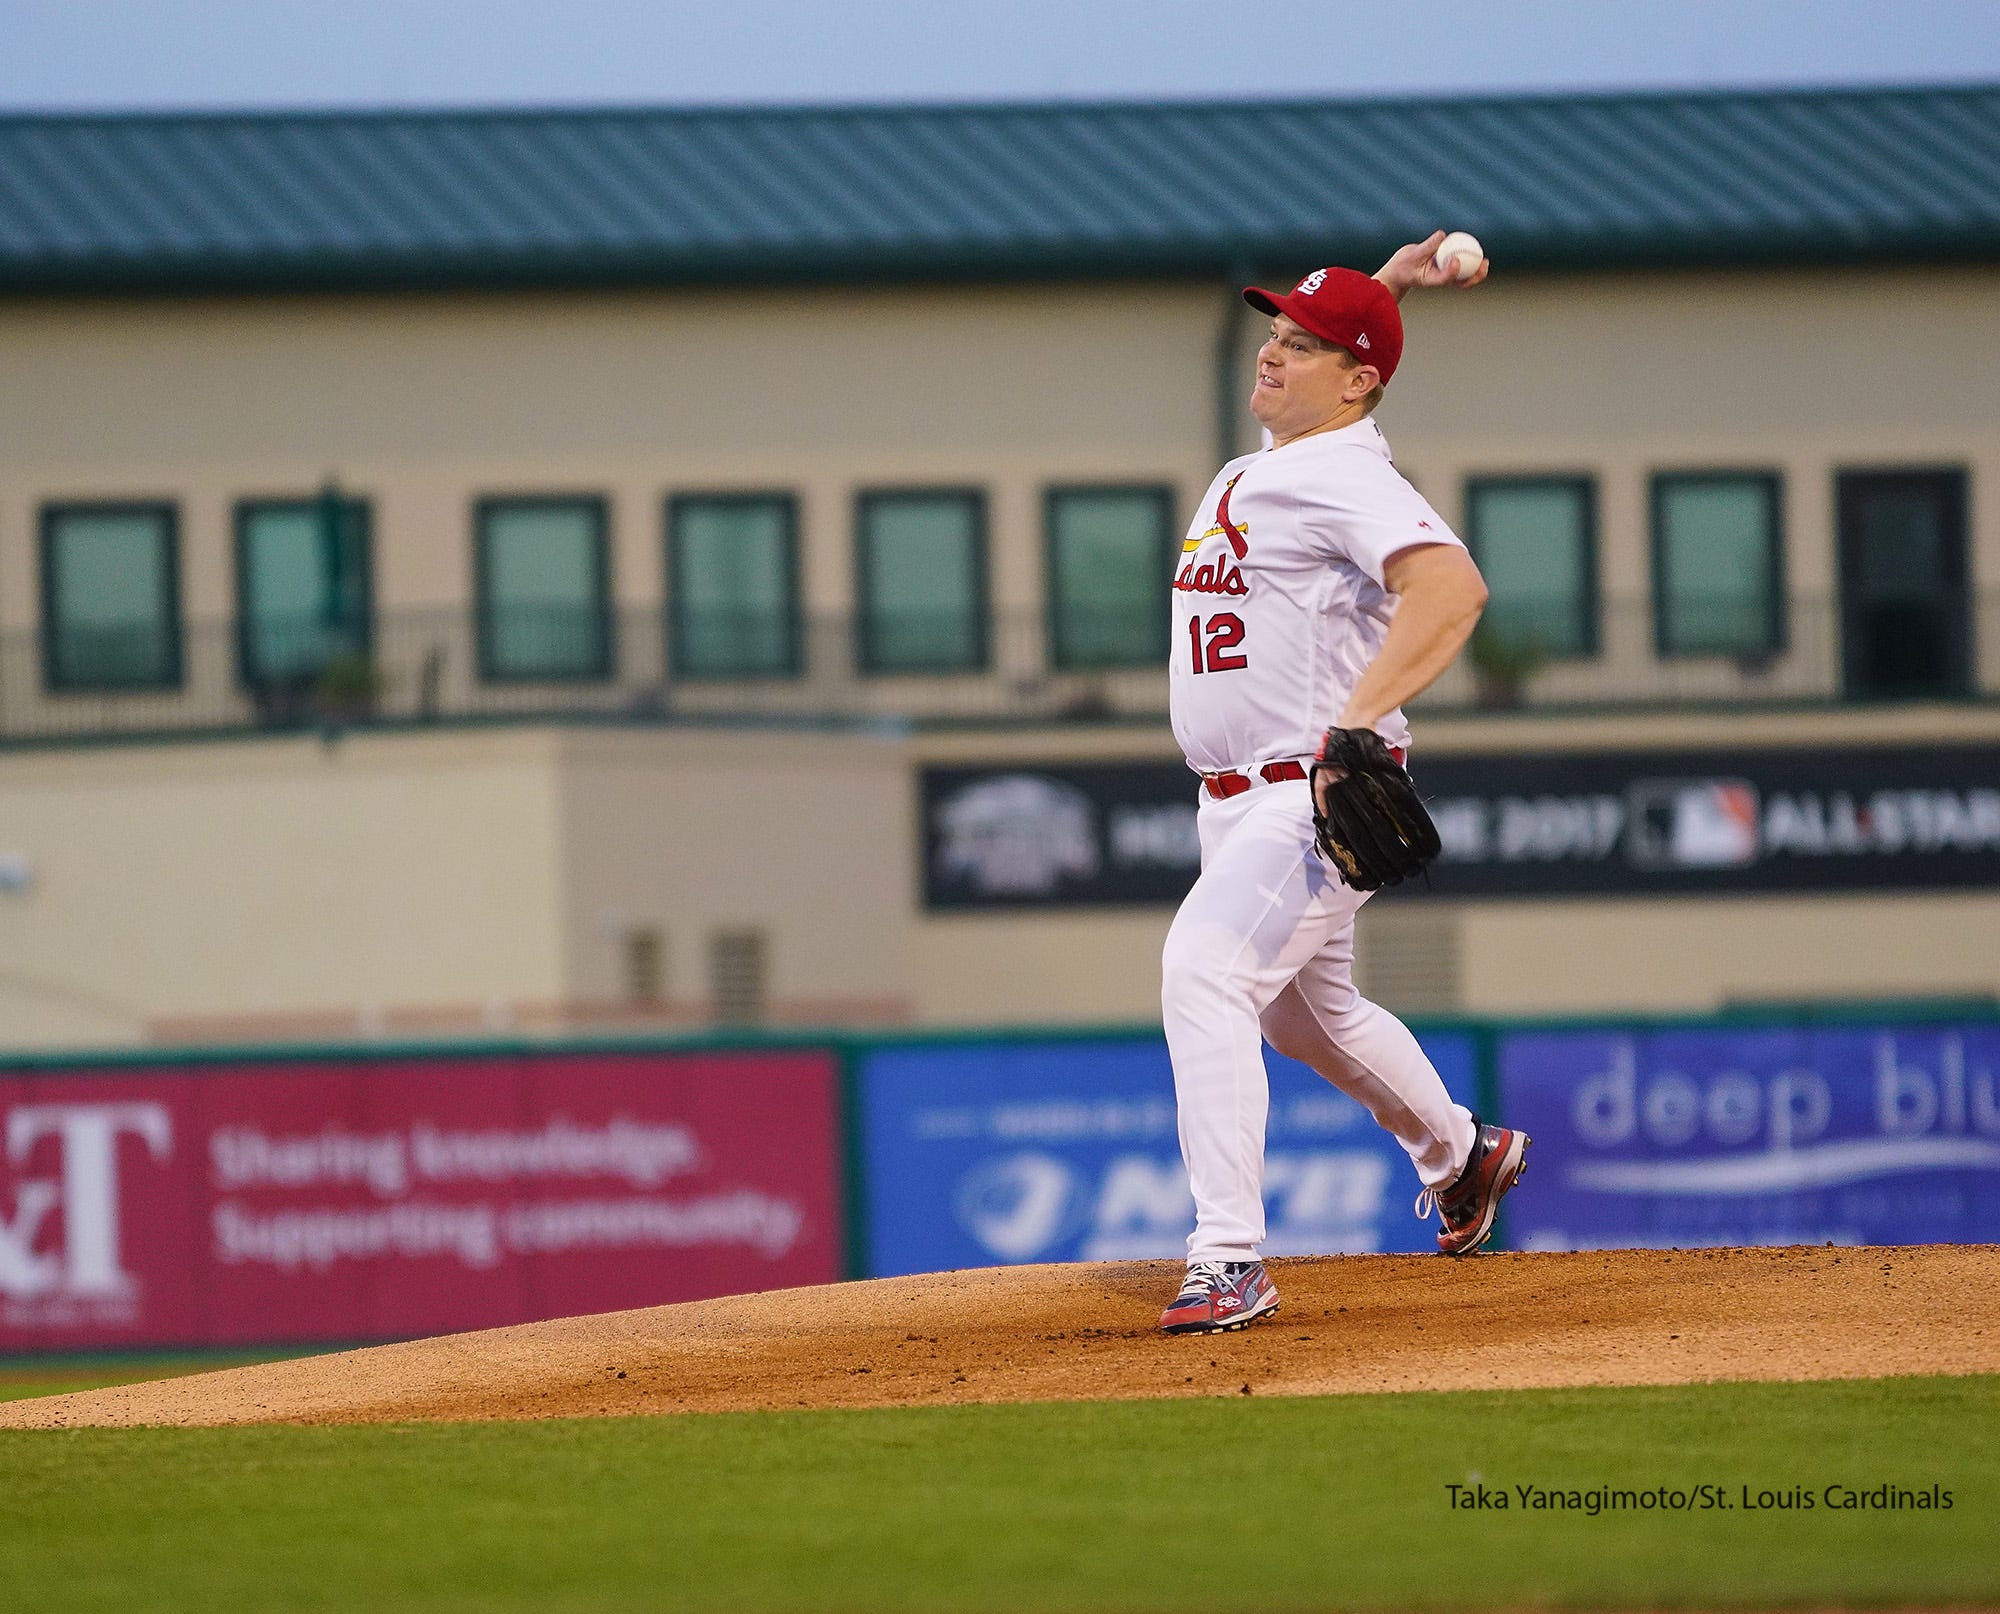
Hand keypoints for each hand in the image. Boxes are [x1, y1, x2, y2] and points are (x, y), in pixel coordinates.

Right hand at [1374, 230, 1489, 300]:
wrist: (1400, 271)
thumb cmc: (1403, 265)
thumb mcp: (1412, 255)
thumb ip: (1428, 246)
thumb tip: (1442, 234)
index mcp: (1431, 279)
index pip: (1444, 278)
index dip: (1452, 271)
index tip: (1456, 260)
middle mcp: (1440, 279)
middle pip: (1460, 283)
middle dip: (1474, 277)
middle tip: (1483, 264)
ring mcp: (1444, 276)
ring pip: (1464, 277)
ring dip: (1476, 271)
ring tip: (1485, 261)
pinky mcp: (1445, 269)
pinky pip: (1461, 266)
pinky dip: (1469, 259)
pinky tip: (1475, 250)